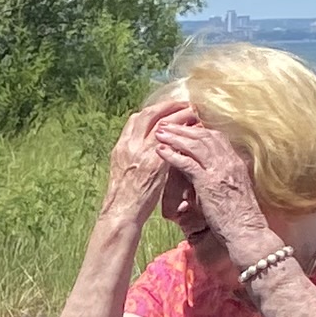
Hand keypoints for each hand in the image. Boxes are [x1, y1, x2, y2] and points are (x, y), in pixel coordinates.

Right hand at [99, 91, 185, 236]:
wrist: (122, 212)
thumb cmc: (125, 196)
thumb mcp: (123, 168)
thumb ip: (134, 153)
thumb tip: (149, 144)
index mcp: (122, 145)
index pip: (137, 118)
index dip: (154, 109)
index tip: (167, 107)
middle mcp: (130, 145)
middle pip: (150, 115)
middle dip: (168, 106)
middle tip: (184, 104)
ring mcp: (142, 153)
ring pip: (163, 125)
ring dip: (179, 116)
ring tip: (193, 113)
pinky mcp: (155, 164)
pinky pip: (172, 143)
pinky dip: (183, 134)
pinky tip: (194, 132)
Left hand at [152, 113, 278, 264]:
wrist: (248, 232)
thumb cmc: (240, 218)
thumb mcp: (234, 190)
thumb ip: (222, 178)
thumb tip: (207, 175)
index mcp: (236, 162)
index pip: (216, 137)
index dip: (199, 129)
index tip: (183, 126)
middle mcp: (229, 162)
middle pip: (204, 136)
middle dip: (184, 128)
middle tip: (166, 124)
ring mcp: (220, 171)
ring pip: (195, 145)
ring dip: (175, 137)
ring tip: (159, 132)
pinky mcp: (209, 183)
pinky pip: (188, 163)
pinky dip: (172, 155)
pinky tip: (160, 151)